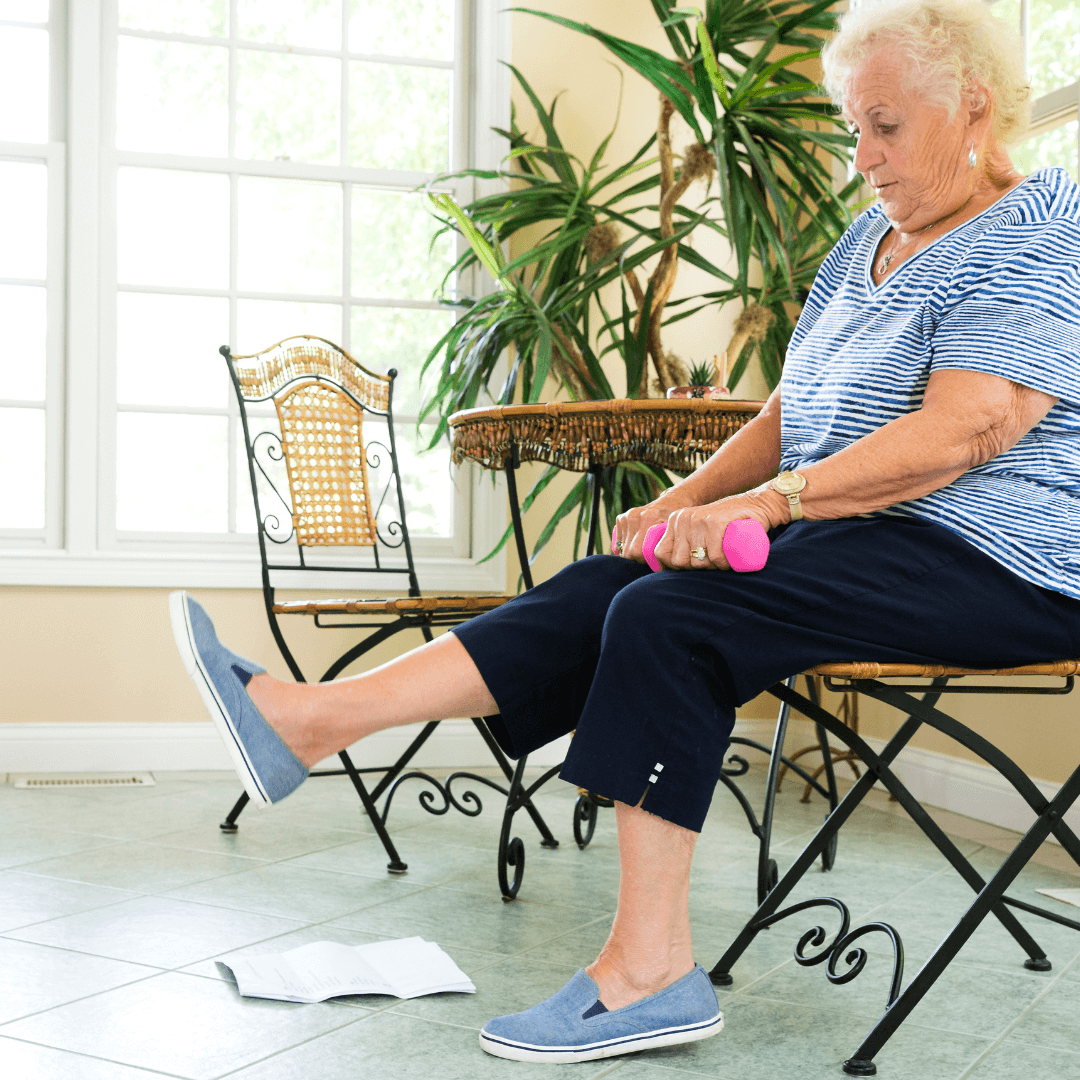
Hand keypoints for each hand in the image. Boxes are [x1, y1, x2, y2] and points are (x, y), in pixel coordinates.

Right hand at [613, 493, 694, 562]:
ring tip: (646, 552)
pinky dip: (626, 549)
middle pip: (630, 552)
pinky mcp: (621, 519)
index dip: (652, 562)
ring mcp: (626, 517)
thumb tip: (662, 568)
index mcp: (649, 517)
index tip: (660, 566)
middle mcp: (635, 515)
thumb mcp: (676, 532)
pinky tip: (638, 546)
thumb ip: (667, 546)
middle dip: (641, 560)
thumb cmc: (676, 521)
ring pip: (623, 550)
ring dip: (633, 556)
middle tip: (652, 560)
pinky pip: (618, 544)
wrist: (671, 502)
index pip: (643, 551)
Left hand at [651, 496, 775, 570]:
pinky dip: (722, 564)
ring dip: (712, 568)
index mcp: (674, 521)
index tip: (693, 567)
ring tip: (723, 560)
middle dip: (697, 569)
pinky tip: (729, 561)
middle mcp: (683, 518)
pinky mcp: (717, 522)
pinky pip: (714, 555)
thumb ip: (682, 541)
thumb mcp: (699, 529)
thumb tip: (664, 568)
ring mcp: (699, 519)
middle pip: (680, 561)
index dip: (675, 567)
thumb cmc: (727, 525)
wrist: (758, 505)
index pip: (661, 554)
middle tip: (713, 563)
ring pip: (698, 561)